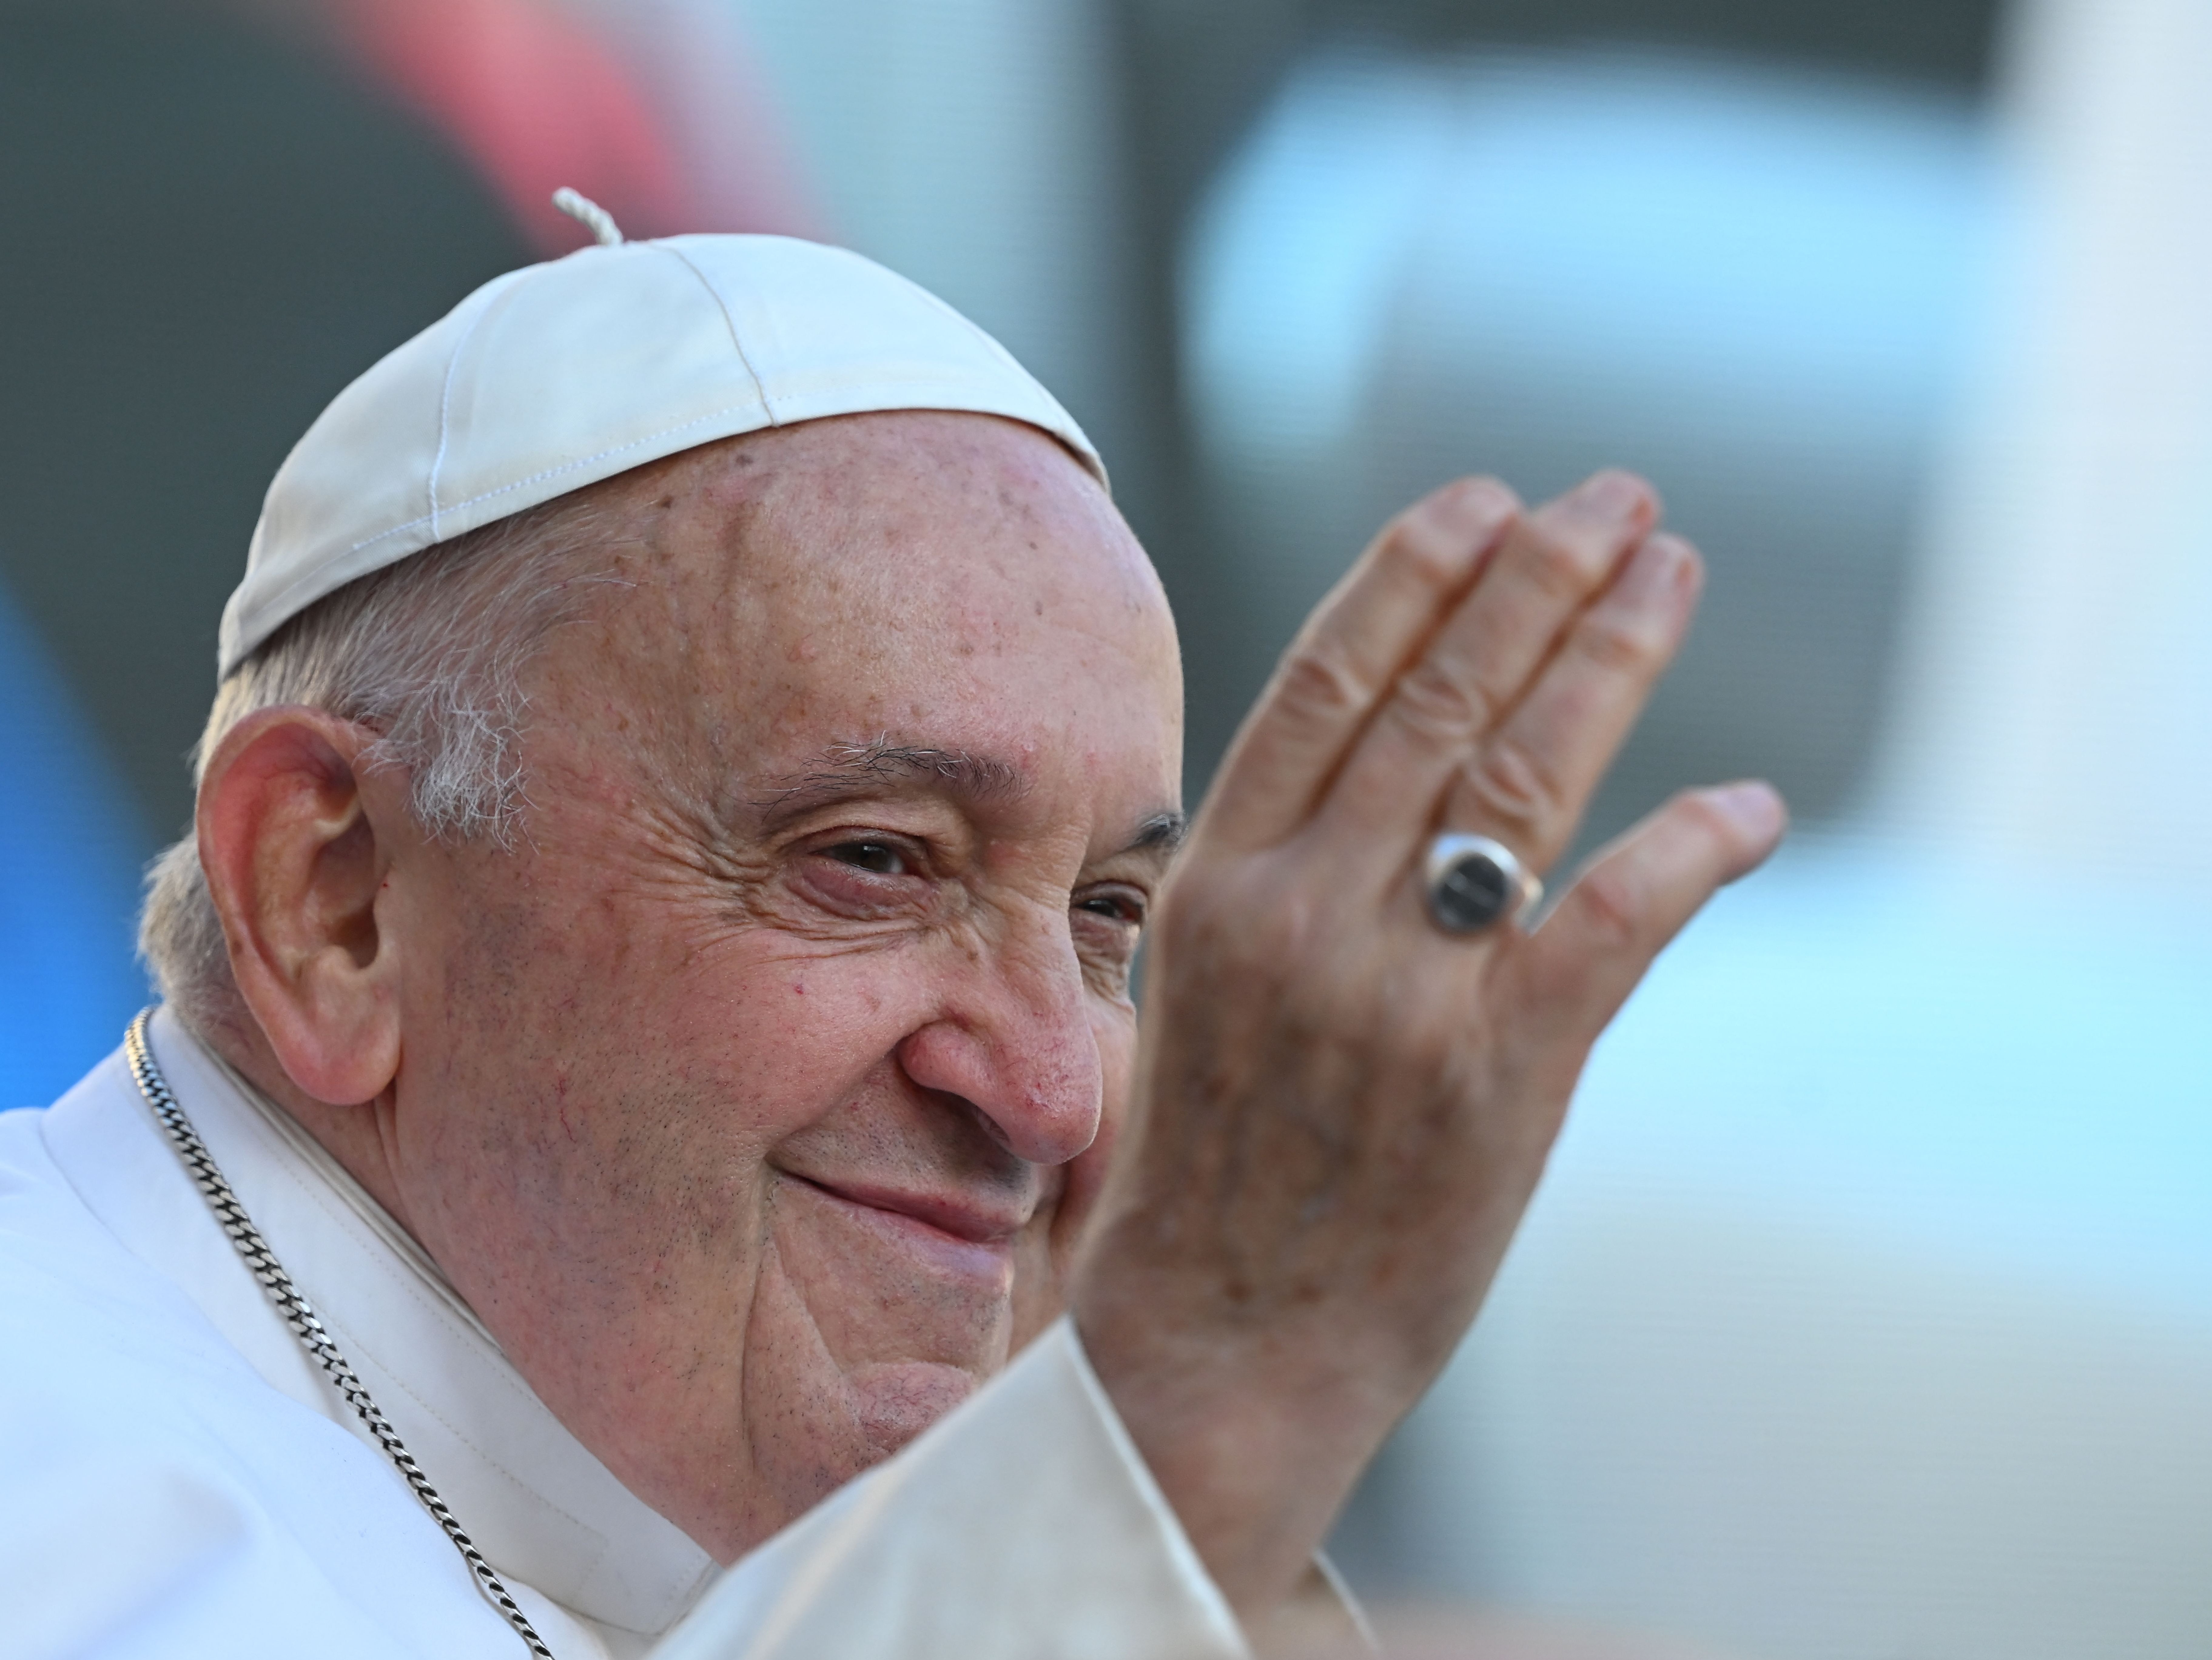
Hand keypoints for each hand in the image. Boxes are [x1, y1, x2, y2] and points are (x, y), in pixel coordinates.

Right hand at [1071, 471, 1786, 1619]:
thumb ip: (1285, 873)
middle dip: (1538, 579)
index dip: (1414, 576)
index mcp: (1216, 886)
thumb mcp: (1208, 989)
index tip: (1483, 501)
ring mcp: (1398, 996)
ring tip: (1671, 573)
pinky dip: (1690, 850)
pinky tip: (1748, 807)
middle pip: (1440, 701)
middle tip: (1615, 500)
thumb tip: (1394, 764)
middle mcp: (1301, 917)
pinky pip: (1610, 925)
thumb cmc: (1215, 1171)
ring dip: (1611, 660)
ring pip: (1522, 778)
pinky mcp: (1496, 1081)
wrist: (1216, 1347)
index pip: (1326, 683)